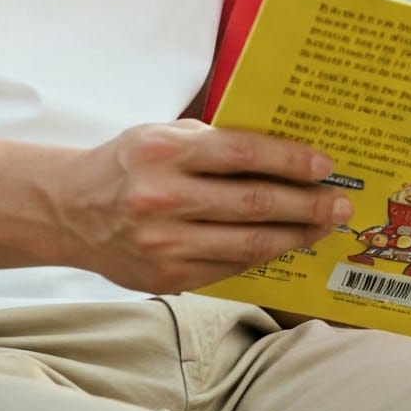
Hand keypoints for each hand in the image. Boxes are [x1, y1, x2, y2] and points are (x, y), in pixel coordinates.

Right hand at [50, 121, 352, 293]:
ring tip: (324, 227)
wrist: (69, 211)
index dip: (291, 160)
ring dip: (295, 235)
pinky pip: (229, 267)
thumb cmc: (126, 164)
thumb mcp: (162, 134)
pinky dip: (263, 257)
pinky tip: (284, 245)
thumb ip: (214, 141)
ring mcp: (165, 243)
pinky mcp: (168, 277)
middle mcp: (164, 198)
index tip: (325, 166)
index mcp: (165, 152)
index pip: (244, 154)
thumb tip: (283, 151)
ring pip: (248, 243)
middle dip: (307, 204)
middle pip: (254, 203)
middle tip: (340, 203)